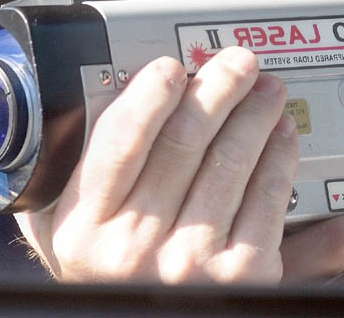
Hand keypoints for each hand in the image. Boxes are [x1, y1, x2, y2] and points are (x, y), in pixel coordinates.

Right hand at [16, 47, 298, 283]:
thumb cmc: (115, 281)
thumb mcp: (64, 241)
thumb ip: (62, 184)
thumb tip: (64, 117)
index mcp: (87, 228)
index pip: (121, 140)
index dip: (150, 93)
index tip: (170, 67)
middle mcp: (137, 246)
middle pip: (185, 139)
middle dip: (217, 88)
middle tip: (236, 63)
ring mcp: (192, 260)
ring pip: (231, 160)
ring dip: (255, 114)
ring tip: (266, 89)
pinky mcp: (244, 273)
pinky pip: (267, 196)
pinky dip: (279, 156)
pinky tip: (281, 134)